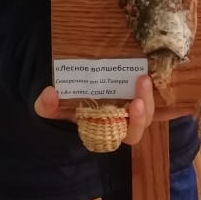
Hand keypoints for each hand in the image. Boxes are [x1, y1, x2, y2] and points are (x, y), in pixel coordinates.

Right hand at [33, 74, 155, 145]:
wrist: (67, 91)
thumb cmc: (64, 106)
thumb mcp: (52, 107)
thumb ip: (46, 106)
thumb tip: (49, 93)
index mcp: (110, 129)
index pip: (129, 133)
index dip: (136, 122)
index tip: (135, 104)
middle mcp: (125, 120)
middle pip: (144, 120)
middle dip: (146, 106)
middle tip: (141, 84)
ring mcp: (131, 105)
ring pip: (150, 107)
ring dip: (149, 93)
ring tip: (144, 76)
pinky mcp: (133, 90)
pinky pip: (149, 91)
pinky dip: (154, 82)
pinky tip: (152, 66)